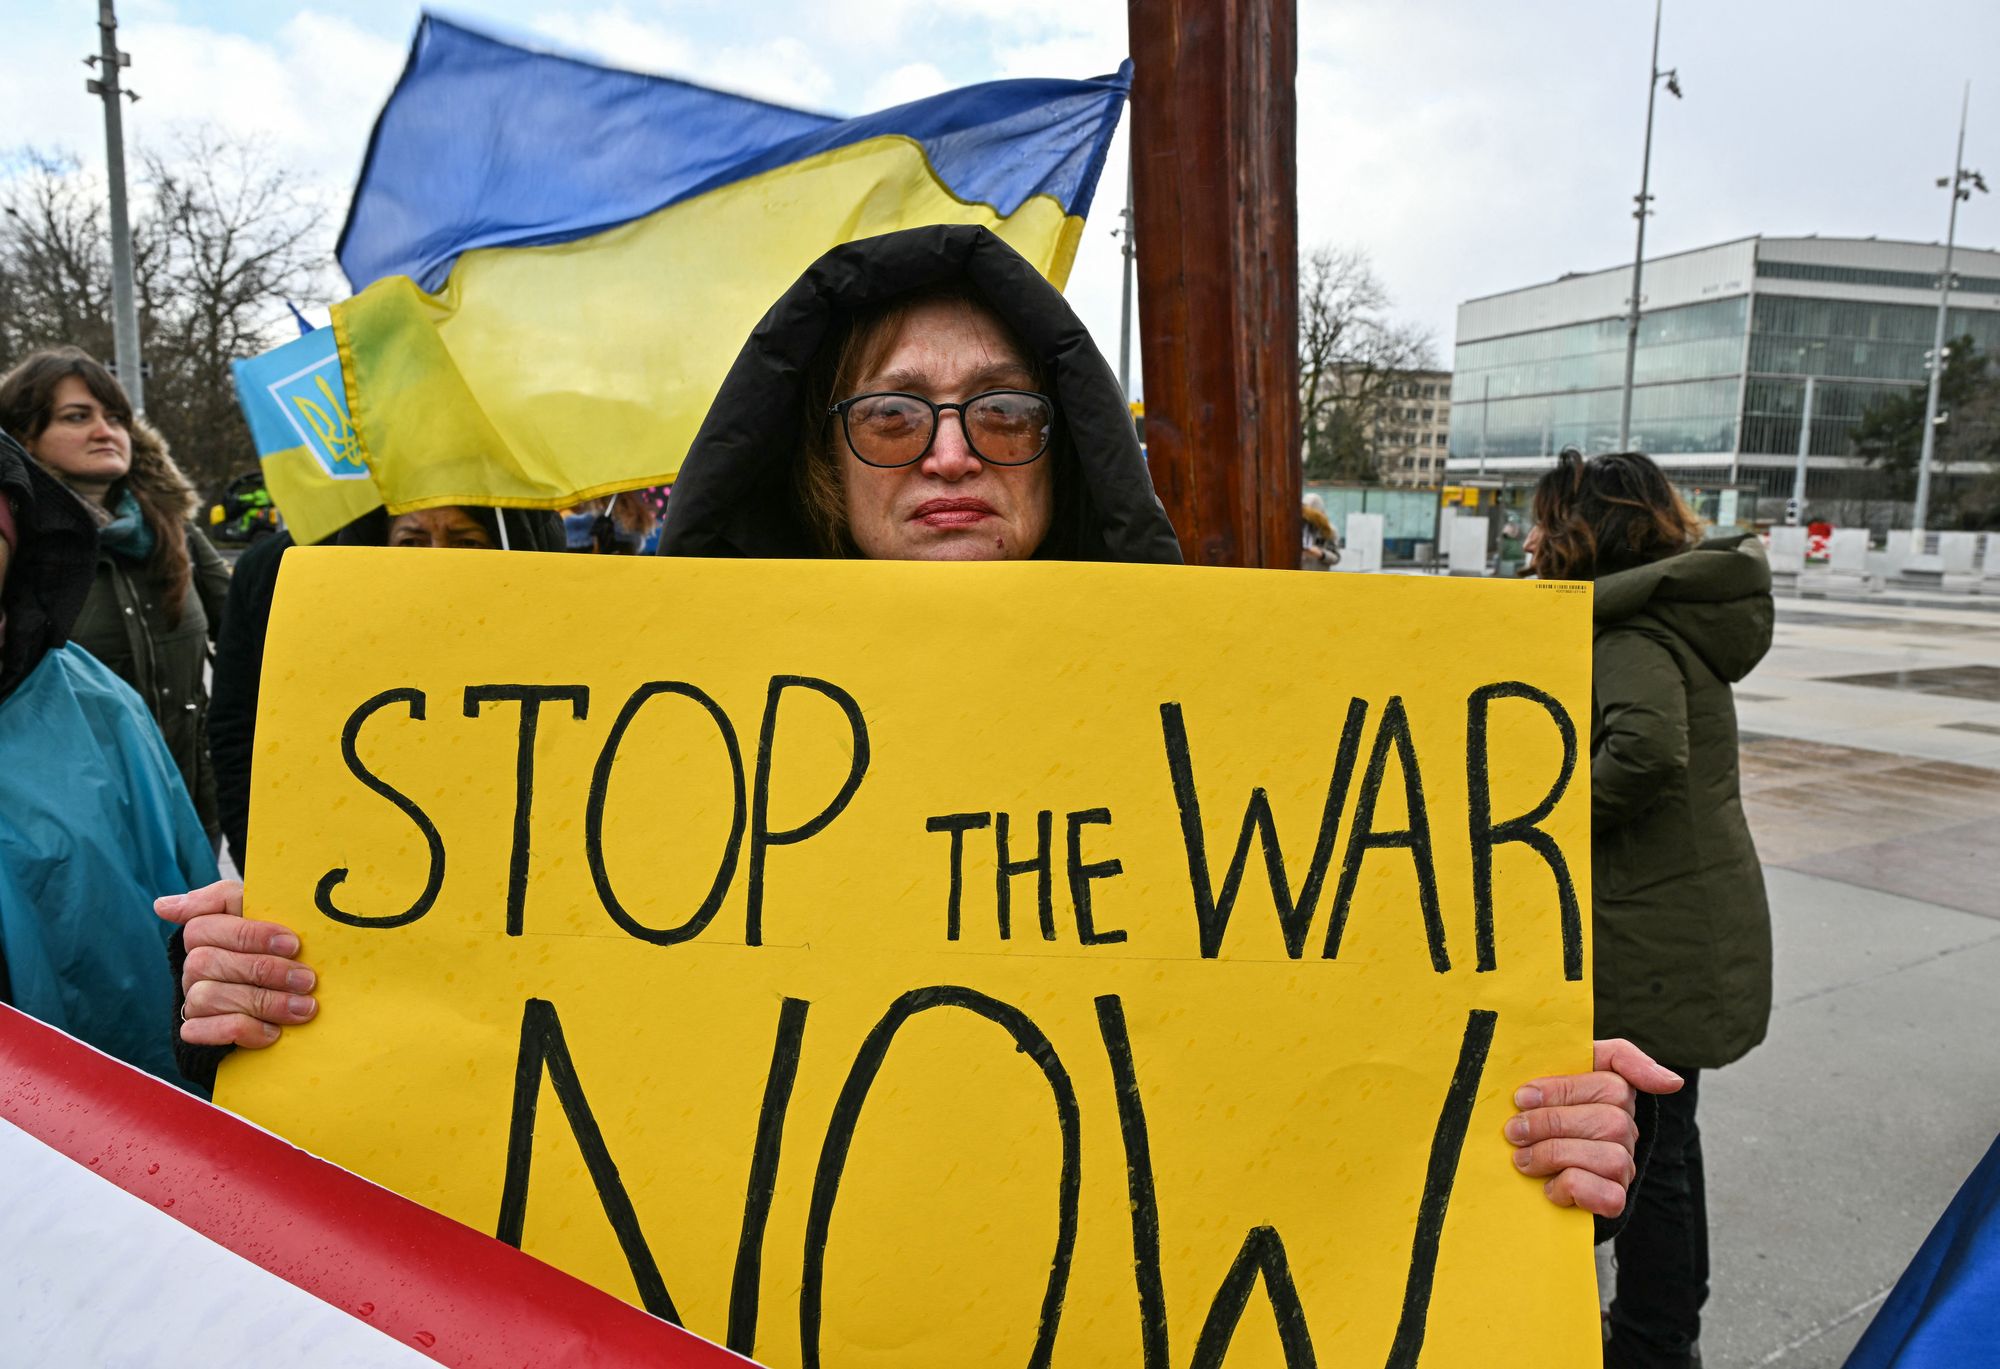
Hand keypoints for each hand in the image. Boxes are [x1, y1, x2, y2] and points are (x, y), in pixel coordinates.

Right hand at [155, 879, 317, 1047]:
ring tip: (303, 1007)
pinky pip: (203, 1032)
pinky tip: (274, 1032)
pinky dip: (243, 1031)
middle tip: (306, 979)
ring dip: (262, 1002)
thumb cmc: (276, 947)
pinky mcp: (195, 1031)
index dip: (250, 934)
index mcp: (205, 932)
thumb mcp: (261, 914)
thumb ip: (222, 898)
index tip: (293, 944)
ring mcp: (192, 998)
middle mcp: (193, 965)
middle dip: (264, 970)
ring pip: (209, 996)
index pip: (205, 926)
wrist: (286, 996)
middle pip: (207, 962)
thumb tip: (163, 906)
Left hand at [1505, 1038, 1681, 1217]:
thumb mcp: (1566, 1067)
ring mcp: (1624, 1167)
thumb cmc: (1545, 1108)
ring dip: (1555, 1155)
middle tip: (1515, 1131)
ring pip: (1610, 1158)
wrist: (1525, 1163)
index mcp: (1616, 1094)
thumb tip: (1672, 1081)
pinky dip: (1571, 1188)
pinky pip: (1607, 1196)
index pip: (1612, 1086)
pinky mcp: (1614, 1201)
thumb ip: (1620, 1057)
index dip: (1562, 1090)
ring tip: (1523, 1158)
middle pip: (1610, 1122)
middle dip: (1552, 1124)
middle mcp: (1627, 1130)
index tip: (1522, 1097)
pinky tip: (1549, 1185)